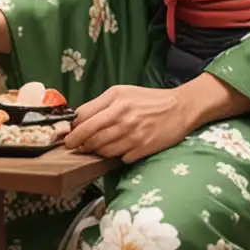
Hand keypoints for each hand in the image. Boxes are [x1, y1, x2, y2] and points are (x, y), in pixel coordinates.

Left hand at [64, 84, 194, 163]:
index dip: (73, 128)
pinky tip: (116, 150)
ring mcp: (133, 134)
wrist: (180, 108)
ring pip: (103, 150)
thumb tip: (79, 119)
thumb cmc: (148, 100)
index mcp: (115, 100)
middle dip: (78, 144)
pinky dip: (115, 156)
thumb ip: (100, 103)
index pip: (83, 117)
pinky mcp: (143, 148)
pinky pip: (120, 158)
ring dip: (95, 151)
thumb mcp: (122, 92)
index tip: (68, 133)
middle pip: (90, 136)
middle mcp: (122, 117)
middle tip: (74, 146)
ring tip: (94, 148)